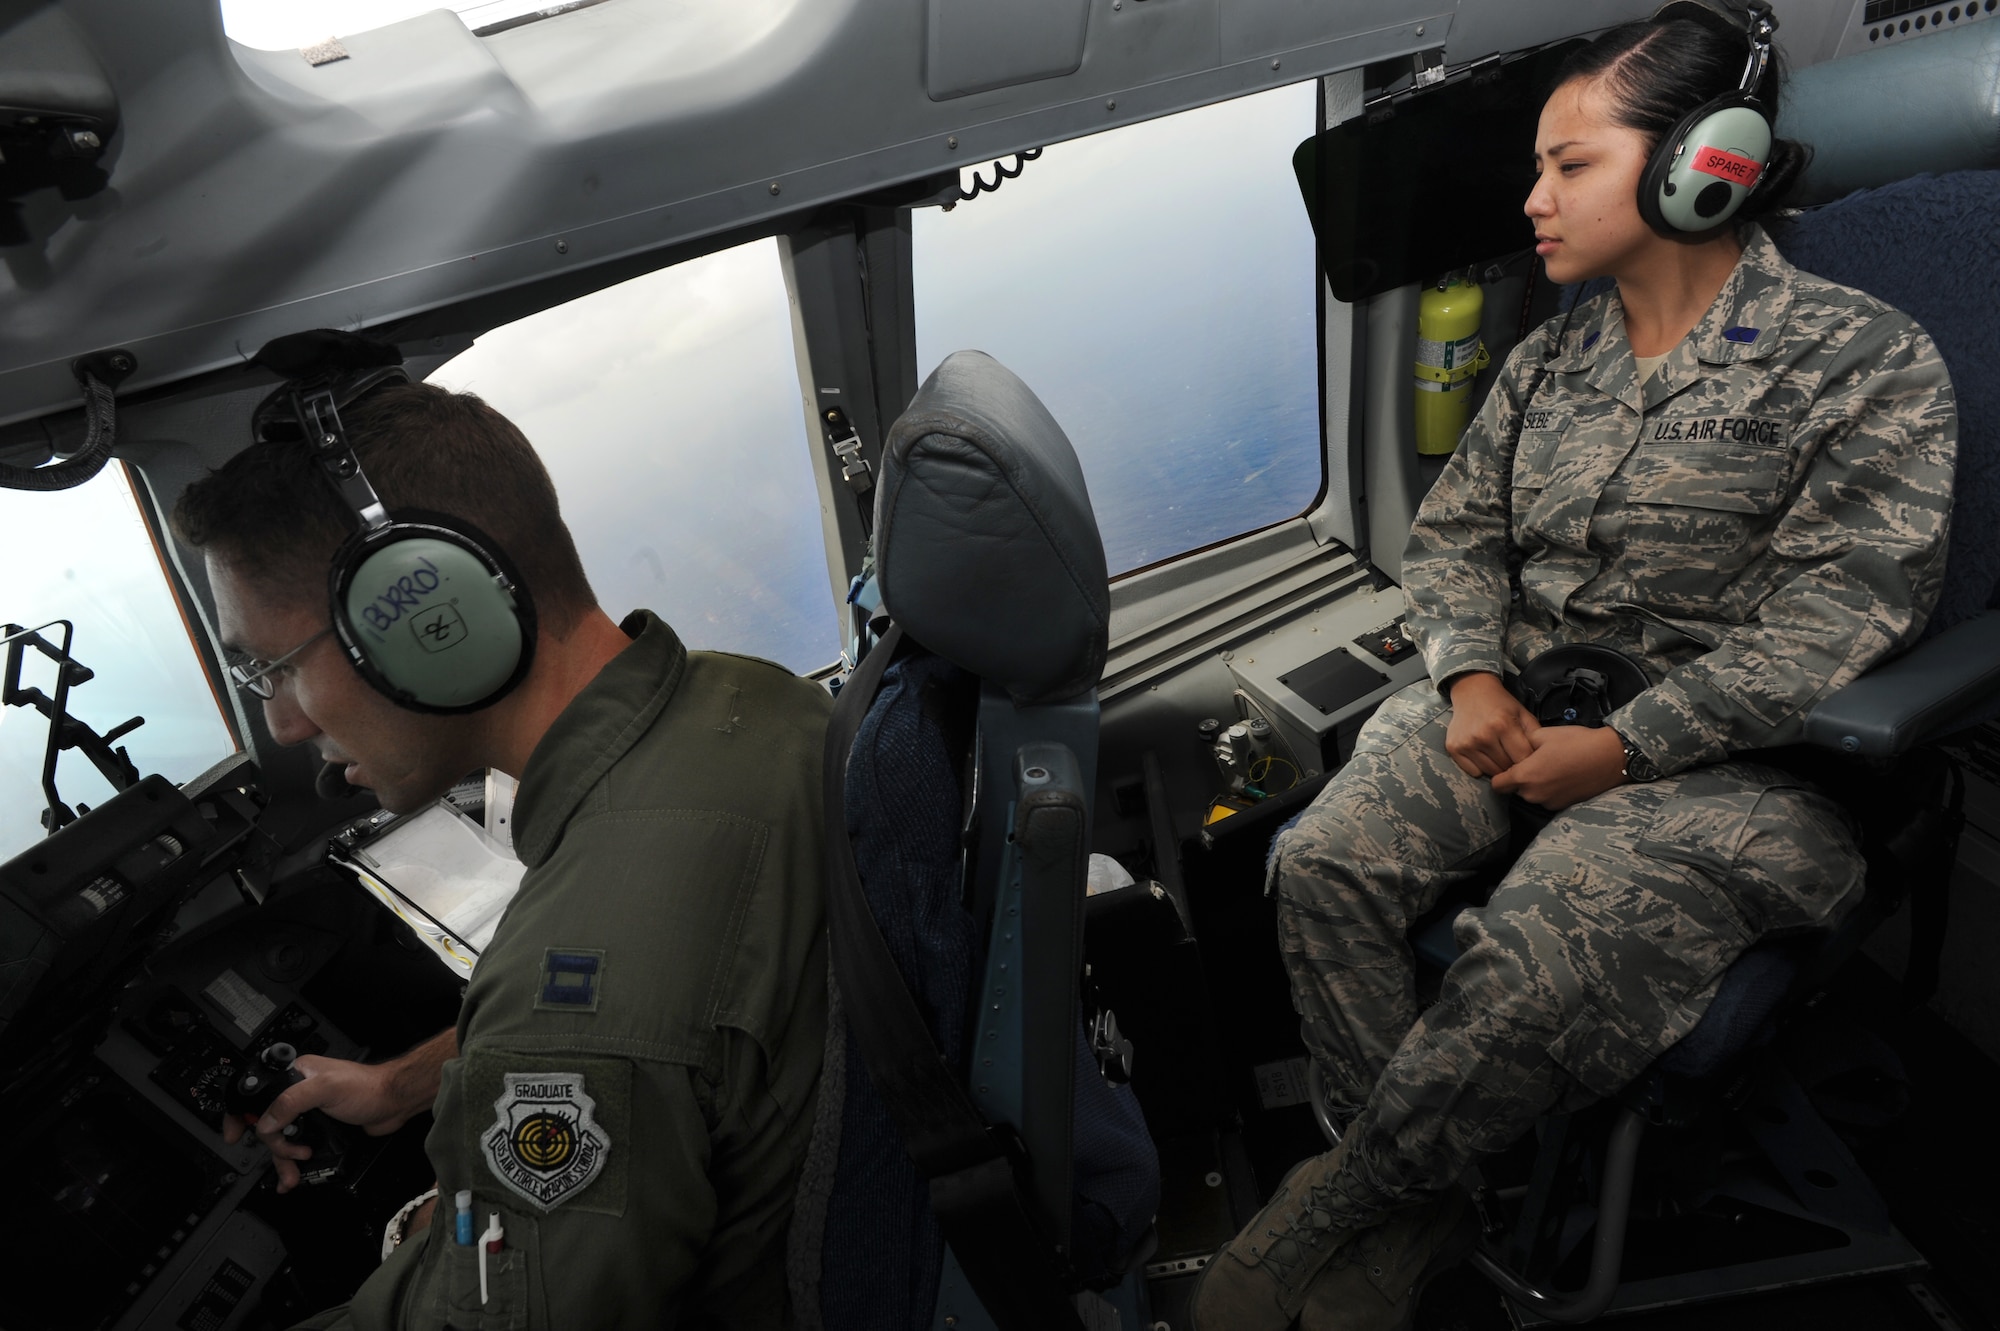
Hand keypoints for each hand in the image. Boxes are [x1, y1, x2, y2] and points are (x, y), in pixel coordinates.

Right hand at [223, 1028, 454, 1192]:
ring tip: (293, 1172)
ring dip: (283, 1159)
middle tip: (287, 1152)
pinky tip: (293, 1176)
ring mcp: (308, 1113)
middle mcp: (299, 1093)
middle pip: (268, 1123)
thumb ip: (291, 1102)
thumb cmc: (367, 1087)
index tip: (233, 1133)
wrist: (393, 1104)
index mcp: (295, 1075)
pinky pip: (297, 1149)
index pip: (257, 1092)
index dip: (241, 1112)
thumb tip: (266, 1122)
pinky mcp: (319, 1129)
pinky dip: (293, 1163)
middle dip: (272, 1144)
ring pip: (282, 1140)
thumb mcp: (325, 1089)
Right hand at [1444, 672, 1541, 777]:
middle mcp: (1484, 735)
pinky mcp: (1454, 748)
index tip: (1529, 759)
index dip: (1528, 762)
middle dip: (1513, 766)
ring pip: (1490, 772)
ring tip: (1499, 756)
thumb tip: (1542, 758)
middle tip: (1513, 757)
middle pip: (1506, 767)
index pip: (1522, 759)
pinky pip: (1473, 771)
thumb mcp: (1522, 713)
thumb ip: (1535, 734)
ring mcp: (1467, 743)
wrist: (1471, 690)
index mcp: (1504, 725)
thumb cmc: (1500, 703)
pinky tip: (1484, 756)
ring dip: (1497, 768)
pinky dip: (1481, 768)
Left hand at [1490, 724, 1627, 809]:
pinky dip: (1550, 790)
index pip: (1497, 785)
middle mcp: (1534, 795)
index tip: (1508, 765)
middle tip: (1535, 761)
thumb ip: (1522, 742)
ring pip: (1531, 795)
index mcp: (1525, 776)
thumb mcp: (1544, 734)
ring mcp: (1549, 803)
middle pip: (1515, 790)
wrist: (1610, 757)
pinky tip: (1563, 775)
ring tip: (1552, 766)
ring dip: (1535, 784)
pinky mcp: (1563, 806)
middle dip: (1519, 778)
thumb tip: (1514, 747)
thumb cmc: (1576, 743)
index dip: (1499, 774)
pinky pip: (1547, 799)